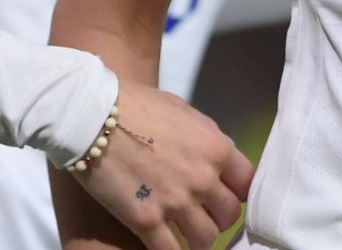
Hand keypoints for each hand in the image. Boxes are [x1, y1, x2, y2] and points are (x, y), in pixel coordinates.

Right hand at [70, 82, 252, 249]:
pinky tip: (165, 245)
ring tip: (186, 234)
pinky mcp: (146, 222)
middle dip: (219, 217)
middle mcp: (203, 179)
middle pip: (230, 215)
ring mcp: (176, 202)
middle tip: (203, 216)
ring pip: (206, 238)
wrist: (94, 116)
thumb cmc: (138, 105)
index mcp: (216, 149)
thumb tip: (218, 156)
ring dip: (198, 239)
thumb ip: (207, 139)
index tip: (225, 195)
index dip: (237, 192)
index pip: (247, 183)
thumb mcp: (185, 113)